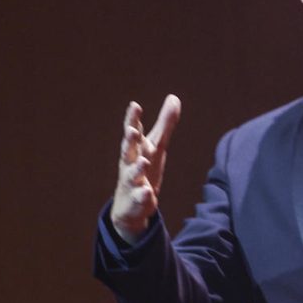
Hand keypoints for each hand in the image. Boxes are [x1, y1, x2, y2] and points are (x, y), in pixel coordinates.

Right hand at [111, 95, 181, 242]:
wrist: (130, 205)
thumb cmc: (144, 168)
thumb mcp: (156, 145)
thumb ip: (165, 123)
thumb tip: (174, 97)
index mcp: (136, 149)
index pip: (134, 131)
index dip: (133, 119)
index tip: (134, 106)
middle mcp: (130, 163)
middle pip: (128, 150)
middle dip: (130, 140)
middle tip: (131, 130)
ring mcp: (132, 182)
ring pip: (132, 174)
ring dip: (137, 168)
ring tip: (143, 162)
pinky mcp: (138, 200)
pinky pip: (140, 197)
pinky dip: (142, 195)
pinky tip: (147, 193)